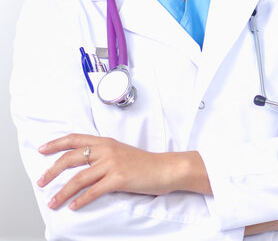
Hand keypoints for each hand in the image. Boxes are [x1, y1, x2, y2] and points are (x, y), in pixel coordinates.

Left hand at [37, 134, 210, 209]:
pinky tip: (74, 206)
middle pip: (71, 159)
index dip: (56, 144)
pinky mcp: (119, 179)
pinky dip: (81, 200)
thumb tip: (84, 165)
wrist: (166, 168)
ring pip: (78, 179)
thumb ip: (103, 155)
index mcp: (106, 142)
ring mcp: (112, 164)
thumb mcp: (121, 152)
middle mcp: (107, 151)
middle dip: (52, 172)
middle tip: (41, 182)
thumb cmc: (145, 163)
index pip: (75, 139)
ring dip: (62, 193)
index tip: (42, 150)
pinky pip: (93, 191)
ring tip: (53, 202)